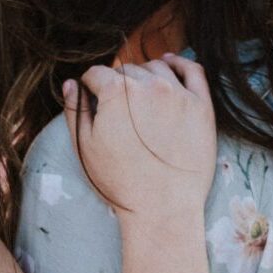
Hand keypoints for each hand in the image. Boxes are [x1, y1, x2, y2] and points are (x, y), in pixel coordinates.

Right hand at [64, 54, 216, 223]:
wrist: (162, 209)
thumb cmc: (120, 183)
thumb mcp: (85, 149)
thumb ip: (75, 112)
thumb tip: (71, 85)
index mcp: (116, 93)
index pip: (97, 74)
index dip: (90, 86)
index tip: (91, 96)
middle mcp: (149, 85)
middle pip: (127, 70)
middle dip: (117, 83)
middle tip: (117, 107)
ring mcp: (179, 94)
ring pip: (156, 68)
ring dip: (144, 75)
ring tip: (140, 93)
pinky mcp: (202, 106)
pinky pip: (192, 70)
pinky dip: (179, 63)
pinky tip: (170, 65)